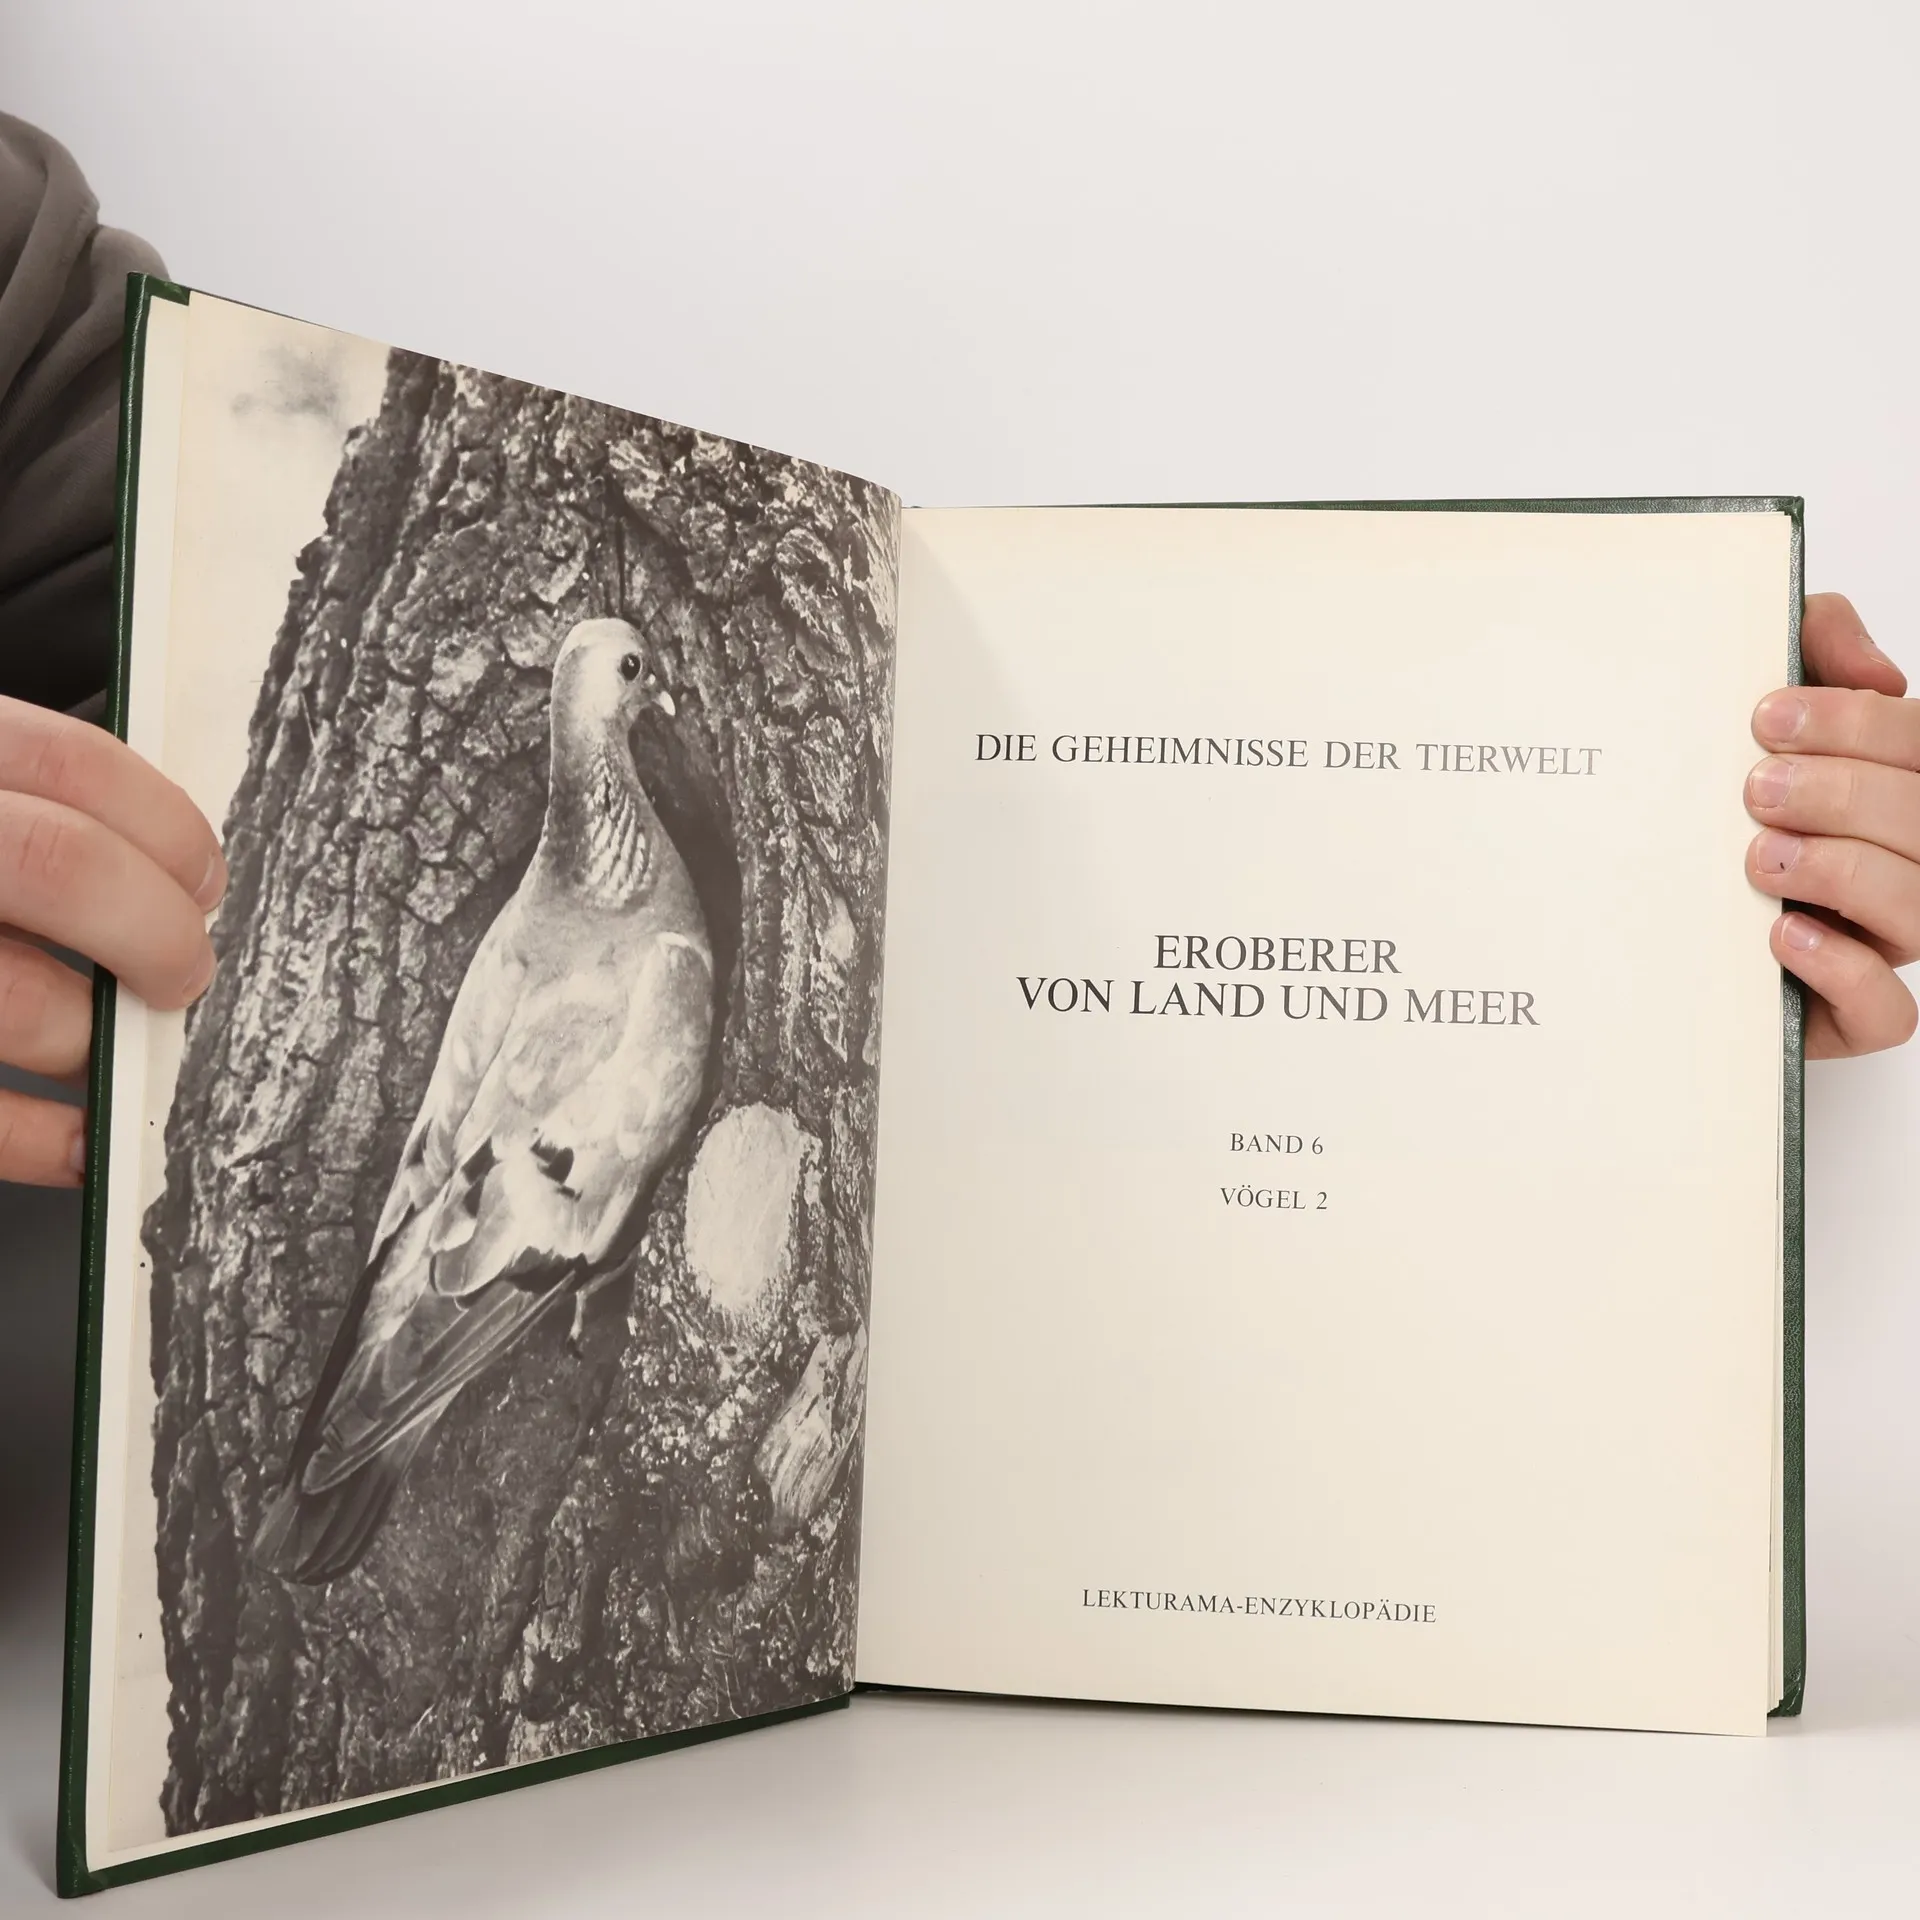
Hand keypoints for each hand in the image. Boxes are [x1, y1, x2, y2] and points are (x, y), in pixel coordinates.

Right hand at [0, 695, 223, 1184]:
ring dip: (93, 1042)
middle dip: (153, 934)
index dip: (161, 828)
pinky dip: (38, 1138)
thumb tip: (154, 876)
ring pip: (16, 1004)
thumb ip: (5, 816)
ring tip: (110, 1051)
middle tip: (180, 972)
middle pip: (54, 867)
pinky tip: (73, 1138)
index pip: (60, 763)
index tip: (199, 879)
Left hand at [1745, 593, 1917, 1058]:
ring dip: (1842, 873)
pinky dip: (1843, 971)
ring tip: (1758, 857)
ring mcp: (1885, 939)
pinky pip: (1887, 1012)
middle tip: (1756, 788)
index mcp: (1901, 789)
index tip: (1767, 717)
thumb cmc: (1723, 814)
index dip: (1859, 724)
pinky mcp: (1849, 1014)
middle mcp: (1908, 862)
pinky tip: (1782, 934)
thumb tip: (1856, 655)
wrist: (1658, 931)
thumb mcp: (1760, 717)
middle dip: (1843, 794)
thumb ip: (1810, 648)